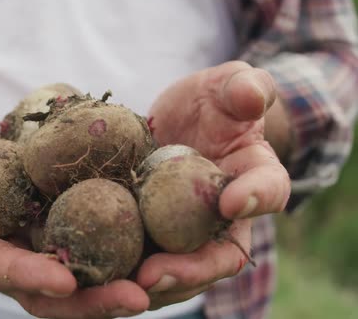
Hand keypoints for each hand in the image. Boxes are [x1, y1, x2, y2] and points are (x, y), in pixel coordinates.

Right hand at [0, 127, 149, 317]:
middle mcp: (18, 266)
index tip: (63, 281)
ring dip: (124, 284)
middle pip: (56, 295)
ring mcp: (48, 253)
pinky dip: (134, 252)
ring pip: (88, 280)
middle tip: (136, 297)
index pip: (3, 272)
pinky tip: (168, 248)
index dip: (30, 278)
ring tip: (164, 280)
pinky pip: (104, 247)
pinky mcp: (73, 233)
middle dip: (94, 301)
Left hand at [140, 61, 290, 308]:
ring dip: (158, 283)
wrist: (183, 122)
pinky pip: (147, 261)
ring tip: (128, 285)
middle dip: (193, 269)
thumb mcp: (228, 85)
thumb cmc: (212, 103)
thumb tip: (251, 95)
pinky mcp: (157, 236)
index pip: (269, 190)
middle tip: (158, 271)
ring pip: (183, 270)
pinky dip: (128, 273)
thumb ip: (245, 86)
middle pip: (221, 255)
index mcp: (255, 176)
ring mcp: (191, 232)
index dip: (256, 198)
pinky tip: (101, 276)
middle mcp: (228, 217)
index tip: (231, 200)